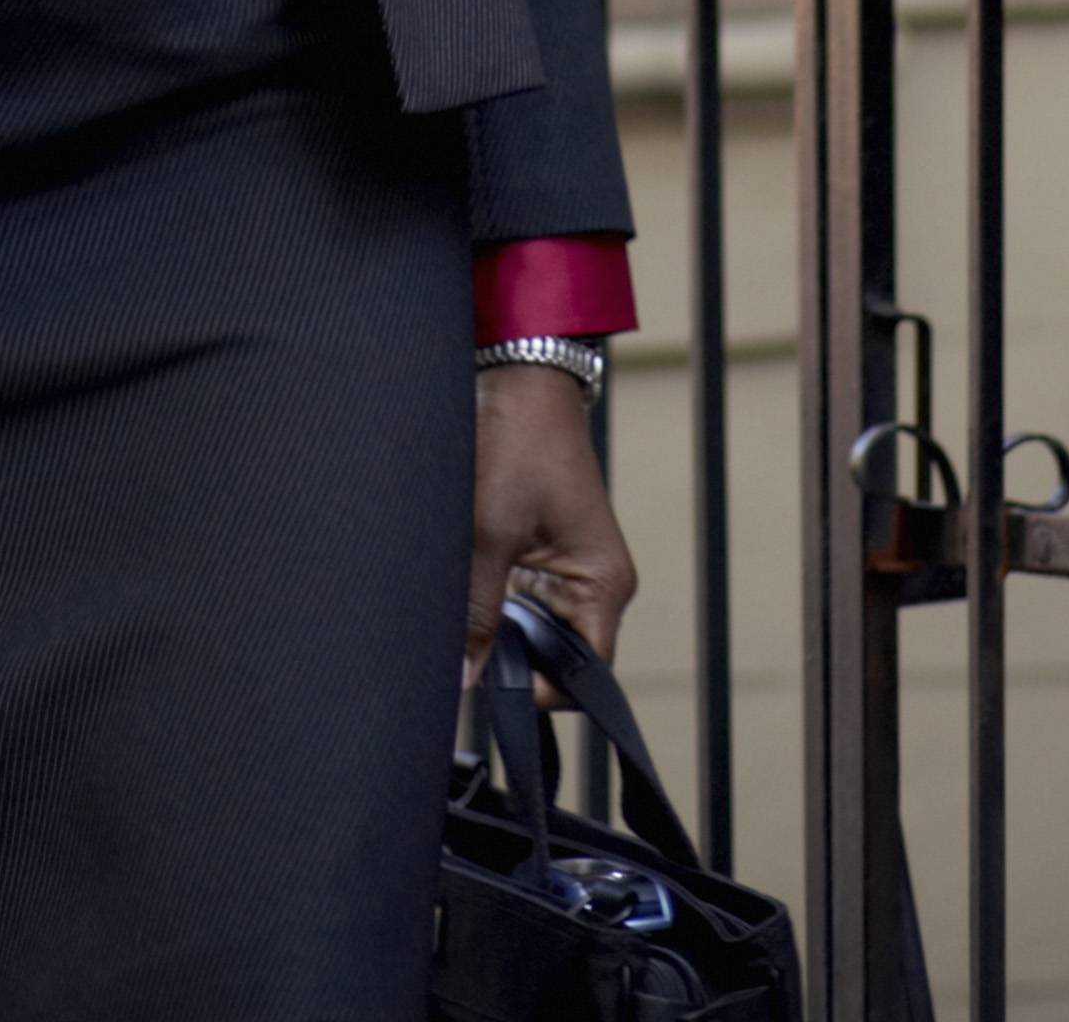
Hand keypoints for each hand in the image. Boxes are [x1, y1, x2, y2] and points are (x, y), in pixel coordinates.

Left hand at [467, 366, 636, 680]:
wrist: (517, 378)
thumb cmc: (518, 443)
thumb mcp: (489, 532)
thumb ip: (477, 610)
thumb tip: (466, 676)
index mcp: (603, 585)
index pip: (584, 674)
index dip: (540, 689)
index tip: (490, 682)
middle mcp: (595, 582)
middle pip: (558, 654)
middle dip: (515, 657)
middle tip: (468, 647)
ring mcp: (570, 567)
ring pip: (535, 627)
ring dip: (501, 626)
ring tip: (466, 611)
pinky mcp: (546, 551)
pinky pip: (524, 598)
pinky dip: (495, 600)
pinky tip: (468, 586)